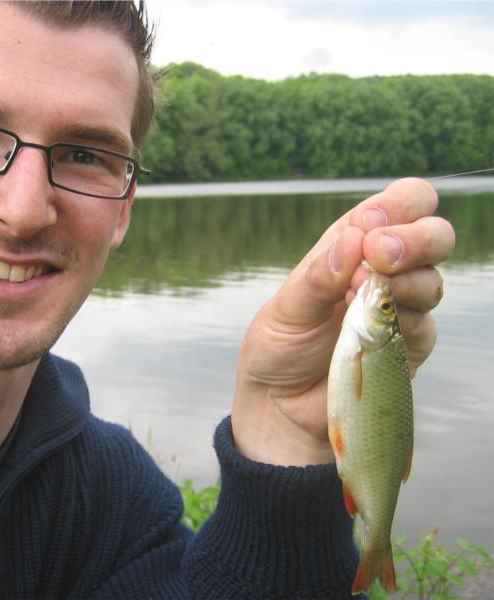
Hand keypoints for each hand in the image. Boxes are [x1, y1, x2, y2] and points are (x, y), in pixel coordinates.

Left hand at [231, 178, 454, 465]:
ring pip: (433, 280)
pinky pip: (425, 326)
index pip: (401, 204)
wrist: (281, 406)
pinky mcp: (409, 346)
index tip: (368, 228)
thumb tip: (355, 237)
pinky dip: (403, 320)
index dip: (397, 206)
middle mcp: (383, 271)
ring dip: (407, 280)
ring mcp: (401, 308)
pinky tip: (373, 326)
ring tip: (363, 293)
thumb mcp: (284, 311)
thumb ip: (318, 277)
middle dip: (415, 237)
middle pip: (434, 234)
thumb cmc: (278, 348)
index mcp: (352, 245)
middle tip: (380, 254)